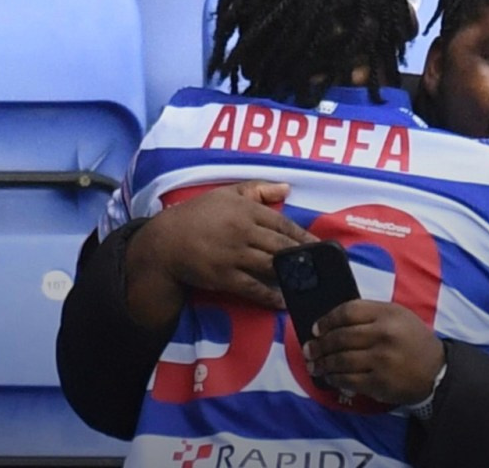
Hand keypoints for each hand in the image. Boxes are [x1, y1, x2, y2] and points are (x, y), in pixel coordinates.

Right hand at [125, 180, 317, 319]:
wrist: (166, 241)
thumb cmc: (198, 215)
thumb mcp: (226, 194)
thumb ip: (257, 189)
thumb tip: (287, 188)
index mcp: (246, 209)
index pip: (282, 223)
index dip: (303, 236)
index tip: (320, 246)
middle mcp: (243, 231)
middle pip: (281, 245)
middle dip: (303, 257)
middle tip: (322, 267)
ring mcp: (234, 255)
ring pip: (271, 266)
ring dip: (291, 275)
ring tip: (309, 283)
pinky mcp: (224, 276)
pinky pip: (253, 287)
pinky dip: (270, 295)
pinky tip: (283, 300)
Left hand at [303, 300, 444, 405]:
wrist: (436, 370)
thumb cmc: (412, 339)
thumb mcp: (397, 316)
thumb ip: (369, 314)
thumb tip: (332, 322)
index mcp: (387, 314)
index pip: (348, 311)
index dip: (327, 320)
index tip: (316, 328)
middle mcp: (383, 335)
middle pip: (340, 337)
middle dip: (319, 345)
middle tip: (308, 349)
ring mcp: (381, 360)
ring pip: (340, 360)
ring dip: (322, 363)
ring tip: (313, 365)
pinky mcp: (379, 382)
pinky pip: (348, 379)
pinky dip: (334, 378)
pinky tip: (329, 377)